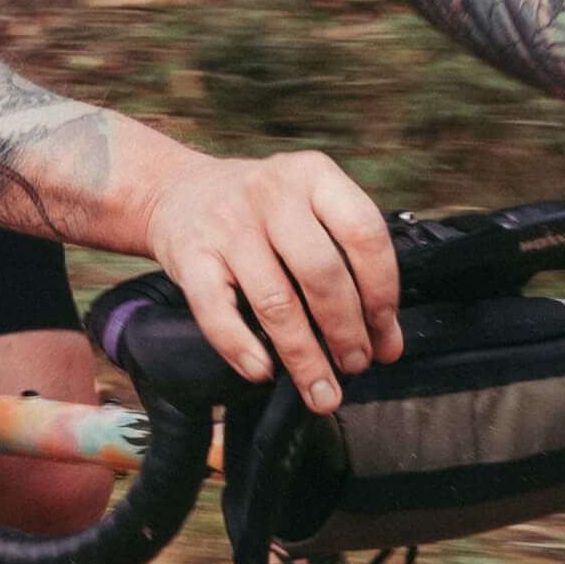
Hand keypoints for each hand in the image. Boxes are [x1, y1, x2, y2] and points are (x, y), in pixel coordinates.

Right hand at [147, 148, 403, 409]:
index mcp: (314, 176)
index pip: (365, 233)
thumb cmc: (259, 211)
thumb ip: (349, 264)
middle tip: (355, 364)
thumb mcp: (309, 211)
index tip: (384, 332)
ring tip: (320, 387)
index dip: (381, 291)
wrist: (178, 191)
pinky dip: (243, 349)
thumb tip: (386, 341)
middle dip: (346, 331)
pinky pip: (218, 313)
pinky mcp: (191, 256)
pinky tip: (263, 372)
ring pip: (275, 302)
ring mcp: (229, 225)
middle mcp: (273, 194)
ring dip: (303, 355)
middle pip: (322, 273)